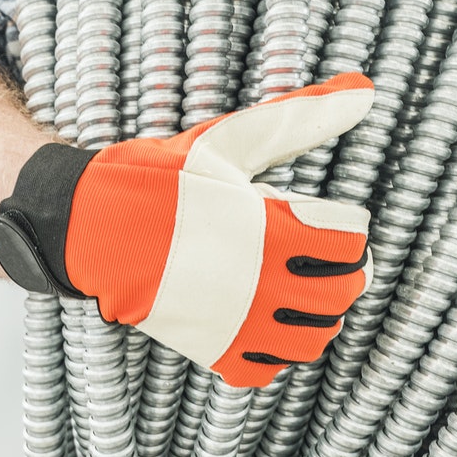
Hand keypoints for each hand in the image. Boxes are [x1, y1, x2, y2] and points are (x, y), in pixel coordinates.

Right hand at [0, 73, 374, 386]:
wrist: (94, 226)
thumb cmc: (161, 180)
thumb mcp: (232, 140)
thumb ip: (301, 116)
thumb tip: (362, 87)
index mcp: (272, 231)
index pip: (351, 246)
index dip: (350, 230)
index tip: (333, 221)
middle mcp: (262, 285)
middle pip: (342, 294)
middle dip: (344, 272)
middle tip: (326, 255)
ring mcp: (238, 324)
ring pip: (314, 338)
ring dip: (319, 313)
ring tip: (304, 288)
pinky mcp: (214, 349)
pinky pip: (270, 368)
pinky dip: (279, 350)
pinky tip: (270, 320)